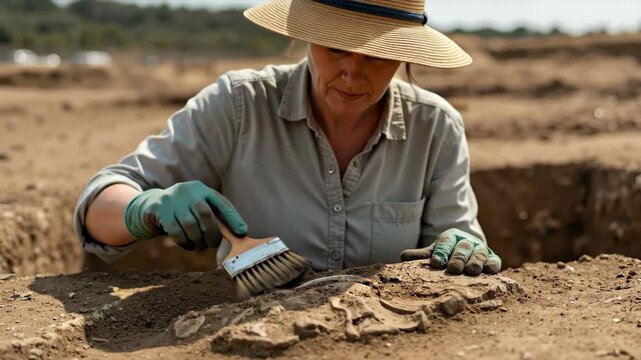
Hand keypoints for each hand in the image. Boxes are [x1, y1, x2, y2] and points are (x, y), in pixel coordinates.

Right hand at [124, 180, 247, 249]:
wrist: (151, 205)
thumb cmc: (183, 211)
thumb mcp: (197, 207)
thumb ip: (213, 216)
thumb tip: (237, 235)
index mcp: (202, 189)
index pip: (222, 203)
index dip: (233, 218)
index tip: (242, 232)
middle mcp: (188, 191)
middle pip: (205, 214)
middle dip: (212, 233)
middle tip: (214, 245)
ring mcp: (172, 199)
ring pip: (190, 224)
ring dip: (198, 239)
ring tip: (201, 246)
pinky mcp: (160, 209)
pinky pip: (175, 231)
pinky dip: (185, 242)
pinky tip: (189, 246)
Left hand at [400, 228, 500, 274]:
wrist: (468, 255)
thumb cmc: (447, 255)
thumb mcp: (434, 254)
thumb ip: (420, 256)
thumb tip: (402, 257)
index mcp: (451, 237)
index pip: (446, 242)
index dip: (441, 251)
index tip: (436, 262)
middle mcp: (467, 242)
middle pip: (463, 247)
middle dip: (458, 258)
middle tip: (453, 269)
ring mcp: (481, 250)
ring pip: (479, 253)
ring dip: (475, 262)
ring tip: (470, 271)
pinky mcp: (492, 260)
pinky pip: (494, 261)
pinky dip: (491, 266)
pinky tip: (488, 272)